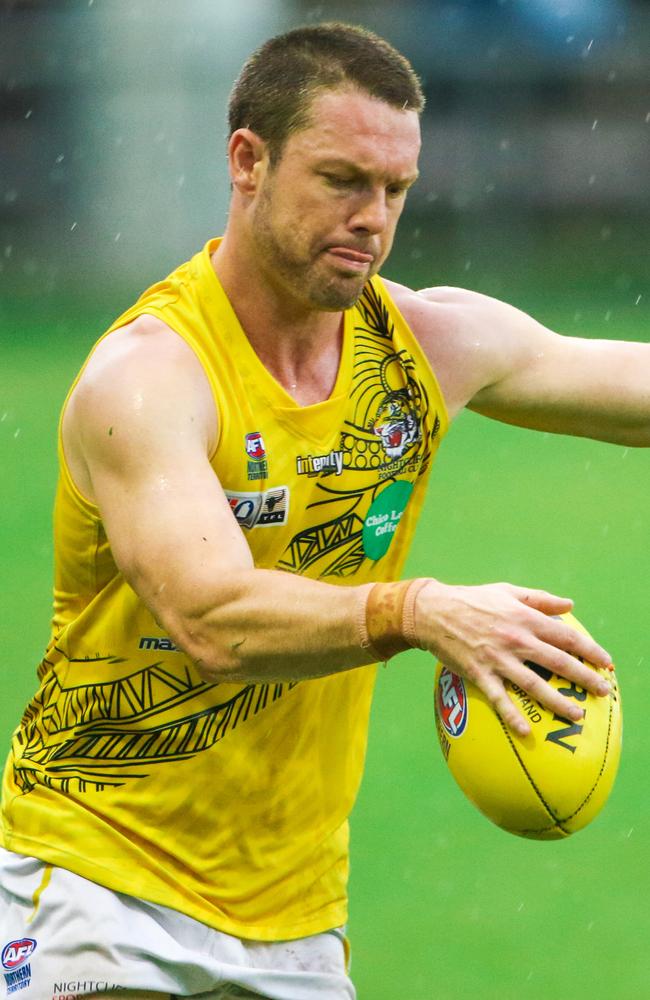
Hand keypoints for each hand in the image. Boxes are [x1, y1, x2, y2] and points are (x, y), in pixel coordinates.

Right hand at [415, 580, 612, 736]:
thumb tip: (570, 605)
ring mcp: (498, 659)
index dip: (590, 650)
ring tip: (577, 715)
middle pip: (558, 661)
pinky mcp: (480, 673)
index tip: (606, 662)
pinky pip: (500, 699)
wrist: (433, 612)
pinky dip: (513, 716)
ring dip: (558, 701)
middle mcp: (516, 639)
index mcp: (525, 618)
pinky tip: (527, 732)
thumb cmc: (472, 599)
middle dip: (585, 677)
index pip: (566, 636)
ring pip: (535, 684)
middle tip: (602, 691)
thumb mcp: (508, 591)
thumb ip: (540, 599)